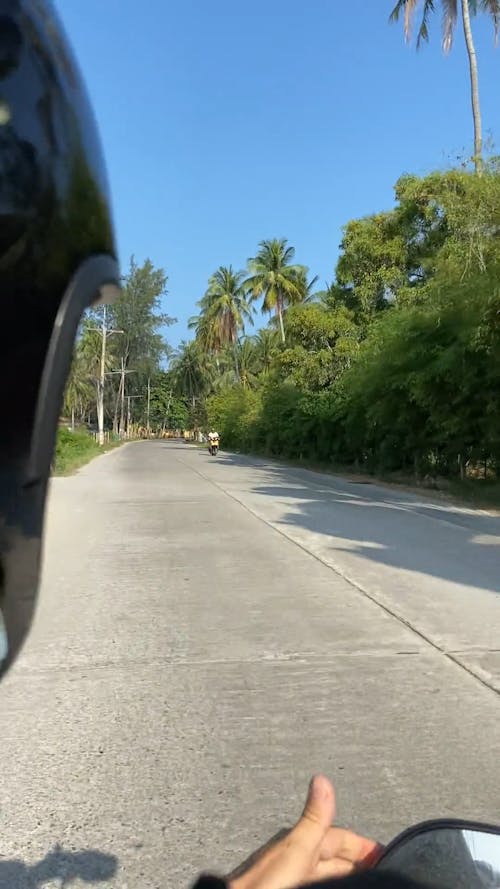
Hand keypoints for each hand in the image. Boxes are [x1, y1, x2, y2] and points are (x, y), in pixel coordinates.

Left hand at [228, 775, 380, 888]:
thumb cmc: (266, 883)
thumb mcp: (297, 849)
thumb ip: (313, 818)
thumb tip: (322, 778)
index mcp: (300, 844)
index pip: (340, 838)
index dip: (363, 845)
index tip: (383, 851)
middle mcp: (296, 858)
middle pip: (334, 856)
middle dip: (357, 859)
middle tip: (379, 866)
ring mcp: (291, 875)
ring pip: (325, 871)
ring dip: (344, 872)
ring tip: (362, 877)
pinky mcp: (288, 885)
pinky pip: (317, 881)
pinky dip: (330, 880)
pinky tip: (330, 884)